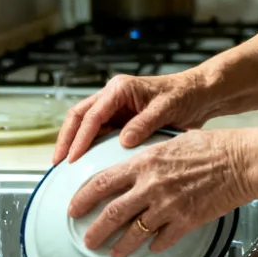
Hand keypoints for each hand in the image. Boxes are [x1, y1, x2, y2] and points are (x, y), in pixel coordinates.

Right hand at [52, 69, 219, 164]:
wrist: (200, 94)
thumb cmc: (185, 96)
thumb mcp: (167, 108)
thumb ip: (145, 123)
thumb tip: (123, 140)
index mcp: (120, 88)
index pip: (92, 114)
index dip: (80, 138)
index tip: (72, 159)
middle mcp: (113, 95)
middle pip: (78, 116)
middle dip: (66, 139)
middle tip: (58, 164)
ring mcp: (115, 107)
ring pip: (85, 124)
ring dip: (74, 143)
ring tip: (64, 168)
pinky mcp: (121, 118)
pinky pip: (99, 132)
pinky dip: (89, 146)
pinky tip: (85, 164)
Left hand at [67, 129, 251, 256]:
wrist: (241, 161)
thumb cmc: (213, 147)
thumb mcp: (173, 141)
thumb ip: (150, 157)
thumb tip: (133, 166)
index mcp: (145, 162)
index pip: (102, 182)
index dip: (83, 198)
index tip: (74, 207)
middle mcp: (152, 185)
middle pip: (112, 214)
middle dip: (95, 231)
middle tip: (88, 240)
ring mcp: (168, 206)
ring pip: (134, 233)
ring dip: (120, 246)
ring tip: (113, 252)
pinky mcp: (186, 221)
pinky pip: (163, 240)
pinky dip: (154, 245)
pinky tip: (151, 247)